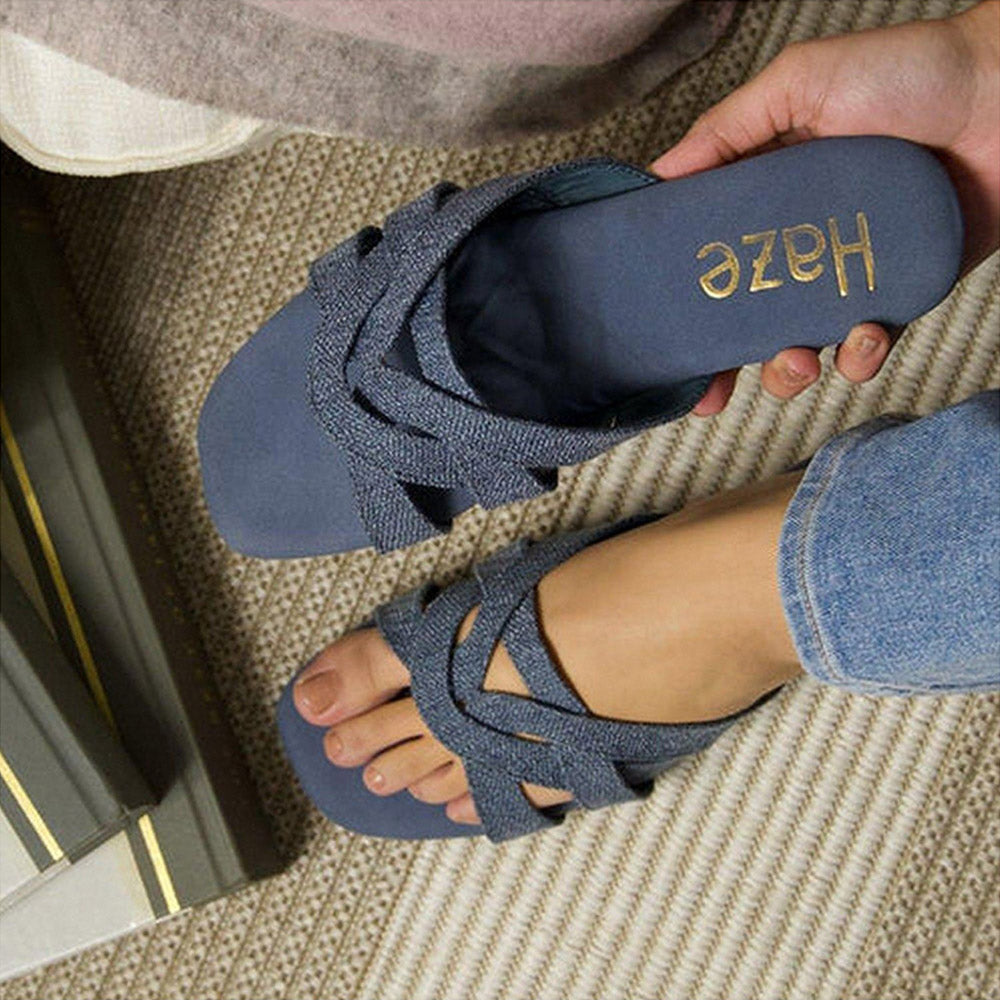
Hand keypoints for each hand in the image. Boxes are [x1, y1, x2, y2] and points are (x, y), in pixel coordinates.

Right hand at [653, 0, 999, 414]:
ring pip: (798, 348)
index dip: (682, 307)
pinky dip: (859, 357)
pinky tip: (864, 337)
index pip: (708, 263)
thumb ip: (726, 129)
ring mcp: (843, 276)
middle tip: (716, 391)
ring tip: (800, 361)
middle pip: (743, 322)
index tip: (660, 345)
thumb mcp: (799, 82)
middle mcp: (796, 245)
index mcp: (763, 201)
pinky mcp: (895, 298)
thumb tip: (658, 175)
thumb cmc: (910, 73)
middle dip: (725, 367)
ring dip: (788, 372)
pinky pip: (865, 347)